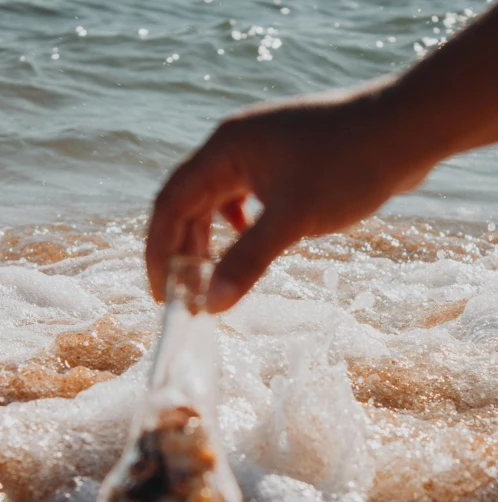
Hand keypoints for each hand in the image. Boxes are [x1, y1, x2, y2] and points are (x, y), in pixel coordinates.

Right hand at [146, 80, 431, 312]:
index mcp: (225, 149)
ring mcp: (260, 152)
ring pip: (217, 201)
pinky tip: (249, 242)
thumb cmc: (349, 165)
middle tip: (188, 296)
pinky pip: (245, 197)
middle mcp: (235, 146)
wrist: (408, 129)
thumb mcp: (292, 219)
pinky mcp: (284, 161)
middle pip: (189, 203)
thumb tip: (211, 305)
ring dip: (210, 241)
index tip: (162, 294)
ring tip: (212, 279)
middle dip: (184, 252)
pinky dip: (238, 226)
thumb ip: (247, 261)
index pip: (171, 202)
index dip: (159, 251)